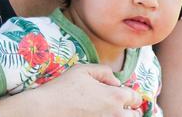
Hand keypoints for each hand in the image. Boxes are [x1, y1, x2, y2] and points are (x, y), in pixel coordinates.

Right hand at [0, 64, 142, 116]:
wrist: (45, 111)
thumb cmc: (63, 89)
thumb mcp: (83, 70)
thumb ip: (105, 72)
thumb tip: (116, 82)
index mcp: (116, 97)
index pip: (136, 98)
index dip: (130, 95)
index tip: (122, 96)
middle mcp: (116, 115)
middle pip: (136, 116)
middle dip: (130, 111)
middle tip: (116, 107)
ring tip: (107, 113)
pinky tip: (97, 116)